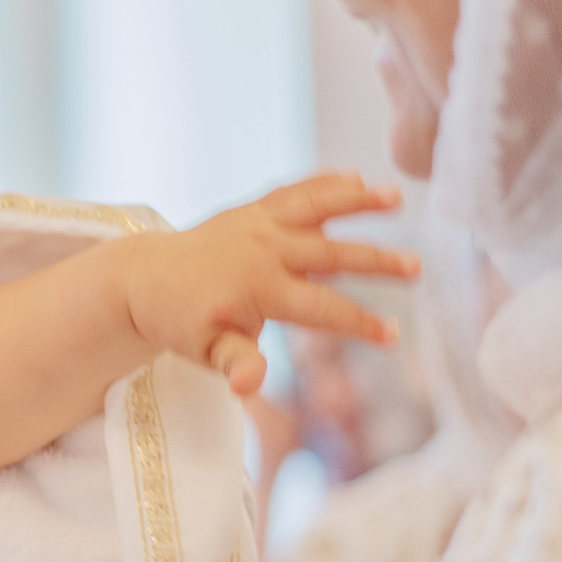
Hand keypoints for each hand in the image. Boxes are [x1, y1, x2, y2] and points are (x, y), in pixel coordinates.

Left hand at [123, 172, 417, 394]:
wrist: (143, 280)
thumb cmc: (181, 322)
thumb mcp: (204, 351)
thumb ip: (235, 363)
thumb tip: (248, 387)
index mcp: (257, 288)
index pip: (320, 307)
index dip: (358, 323)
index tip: (393, 336)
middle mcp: (262, 250)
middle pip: (331, 253)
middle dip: (377, 261)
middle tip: (418, 267)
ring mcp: (257, 224)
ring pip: (315, 207)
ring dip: (357, 200)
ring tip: (395, 196)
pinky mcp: (251, 211)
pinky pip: (292, 192)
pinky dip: (321, 182)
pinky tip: (353, 175)